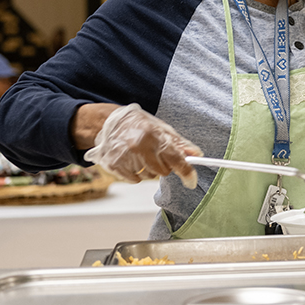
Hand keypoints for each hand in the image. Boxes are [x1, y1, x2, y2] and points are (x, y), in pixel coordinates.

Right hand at [82, 104, 201, 188]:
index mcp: (153, 134)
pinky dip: (136, 173)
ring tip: (141, 154)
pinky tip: (131, 160)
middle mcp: (139, 146)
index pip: (175, 158)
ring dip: (149, 169)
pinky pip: (135, 180)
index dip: (186, 172)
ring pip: (150, 176)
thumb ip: (179, 143)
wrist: (107, 122)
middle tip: (155, 153)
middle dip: (164, 165)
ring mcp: (125, 157)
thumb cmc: (137, 124)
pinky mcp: (114, 166)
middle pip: (163, 171)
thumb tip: (196, 154)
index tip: (191, 181)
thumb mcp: (160, 128)